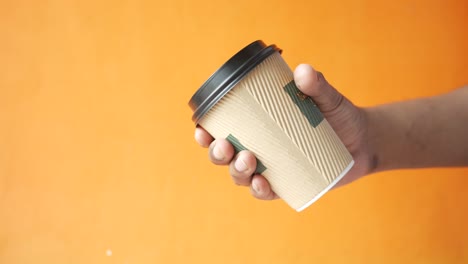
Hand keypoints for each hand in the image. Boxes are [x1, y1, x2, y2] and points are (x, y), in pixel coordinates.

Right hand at [194, 64, 374, 199]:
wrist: (363, 141)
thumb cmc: (338, 116)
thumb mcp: (327, 98)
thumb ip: (316, 85)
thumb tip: (303, 71)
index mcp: (257, 126)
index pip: (223, 130)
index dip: (205, 133)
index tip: (201, 128)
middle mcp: (258, 148)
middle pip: (225, 156)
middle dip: (217, 154)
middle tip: (226, 147)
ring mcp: (271, 168)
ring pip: (241, 175)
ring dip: (237, 172)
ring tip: (248, 161)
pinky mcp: (287, 185)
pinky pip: (267, 192)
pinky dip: (260, 190)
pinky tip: (262, 183)